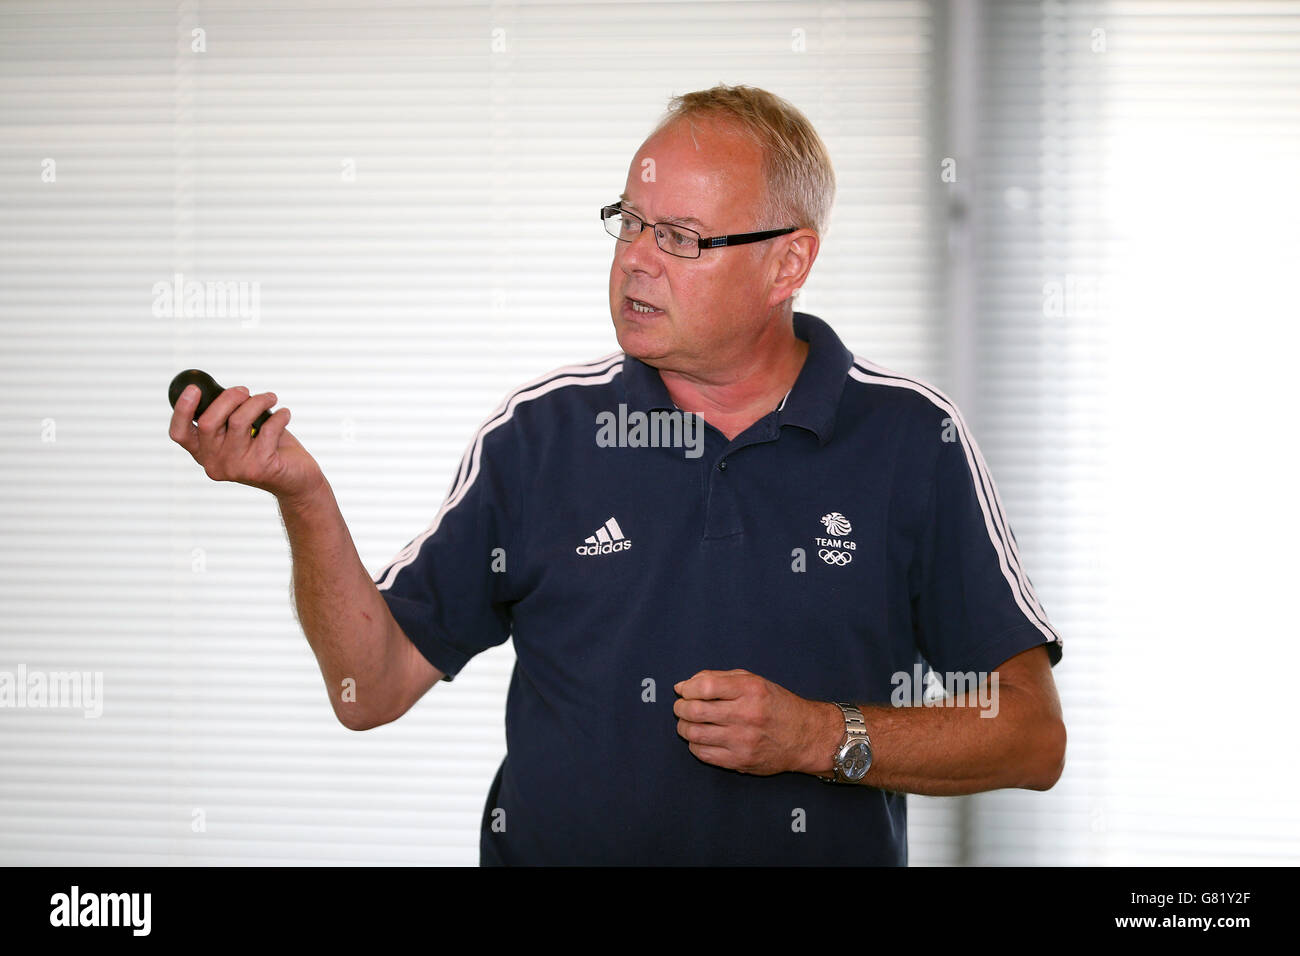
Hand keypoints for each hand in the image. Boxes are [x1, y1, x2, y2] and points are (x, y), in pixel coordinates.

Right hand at [168, 383, 324, 504]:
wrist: (296, 479)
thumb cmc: (267, 449)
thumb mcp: (241, 433)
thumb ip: (227, 416)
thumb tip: (225, 389)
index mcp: (204, 453)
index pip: (180, 434)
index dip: (182, 410)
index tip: (194, 389)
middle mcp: (215, 463)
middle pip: (208, 422)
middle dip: (228, 398)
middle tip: (245, 391)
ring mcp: (236, 468)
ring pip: (239, 421)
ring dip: (258, 402)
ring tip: (270, 398)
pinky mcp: (260, 467)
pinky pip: (268, 429)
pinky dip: (279, 415)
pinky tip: (284, 414)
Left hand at [673, 669, 837, 775]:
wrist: (805, 736)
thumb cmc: (776, 705)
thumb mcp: (753, 681)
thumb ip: (718, 678)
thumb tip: (683, 685)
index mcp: (750, 690)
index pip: (705, 687)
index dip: (687, 688)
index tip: (684, 690)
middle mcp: (747, 715)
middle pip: (695, 711)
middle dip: (680, 708)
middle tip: (681, 707)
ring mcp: (743, 740)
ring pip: (695, 734)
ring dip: (683, 727)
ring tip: (688, 723)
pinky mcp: (740, 761)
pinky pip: (703, 754)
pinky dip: (694, 745)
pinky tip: (700, 738)